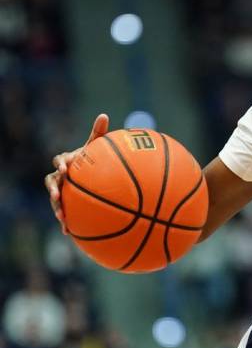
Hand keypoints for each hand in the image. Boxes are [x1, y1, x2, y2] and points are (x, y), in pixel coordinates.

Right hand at [44, 114, 109, 234]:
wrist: (90, 176)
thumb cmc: (92, 160)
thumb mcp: (96, 147)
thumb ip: (98, 133)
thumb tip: (104, 115)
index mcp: (68, 162)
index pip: (60, 161)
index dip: (61, 164)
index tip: (66, 168)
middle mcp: (61, 176)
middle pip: (52, 182)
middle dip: (53, 189)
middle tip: (57, 195)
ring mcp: (61, 191)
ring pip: (54, 199)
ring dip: (56, 207)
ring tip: (62, 217)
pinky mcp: (66, 203)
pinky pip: (63, 213)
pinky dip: (65, 222)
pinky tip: (69, 233)